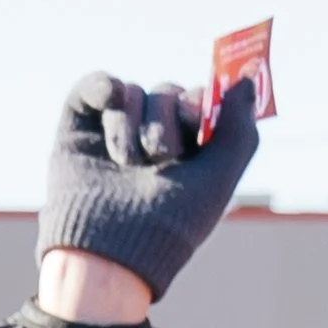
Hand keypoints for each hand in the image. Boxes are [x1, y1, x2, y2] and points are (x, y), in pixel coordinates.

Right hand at [35, 69, 263, 307]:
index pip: (199, 101)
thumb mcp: (219, 178)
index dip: (199, 102)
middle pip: (167, 93)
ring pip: (133, 93)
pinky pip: (93, 86)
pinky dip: (102, 86)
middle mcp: (152, 138)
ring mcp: (115, 131)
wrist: (114, 246)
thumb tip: (247, 81)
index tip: (197, 117)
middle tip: (159, 156)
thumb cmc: (171, 222)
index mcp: (188, 151)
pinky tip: (110, 96)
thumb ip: (239, 130)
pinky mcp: (80, 127)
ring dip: (132, 125)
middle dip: (165, 122)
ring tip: (127, 163)